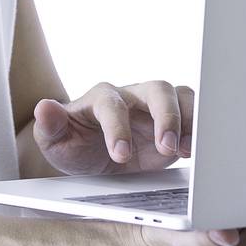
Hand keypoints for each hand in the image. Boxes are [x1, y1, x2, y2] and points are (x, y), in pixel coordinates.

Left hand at [31, 80, 193, 175]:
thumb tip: (43, 108)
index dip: (118, 127)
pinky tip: (201, 151)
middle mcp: (133, 97)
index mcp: (102, 99)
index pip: (113, 105)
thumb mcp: (55, 141)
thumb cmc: (73, 144)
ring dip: (190, 120)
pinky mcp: (175, 122)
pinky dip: (202, 128)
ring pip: (181, 97)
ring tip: (189, 150)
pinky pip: (195, 114)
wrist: (90, 155)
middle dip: (165, 117)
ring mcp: (156, 107)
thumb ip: (49, 125)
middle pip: (157, 89)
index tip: (120, 154)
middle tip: (166, 148)